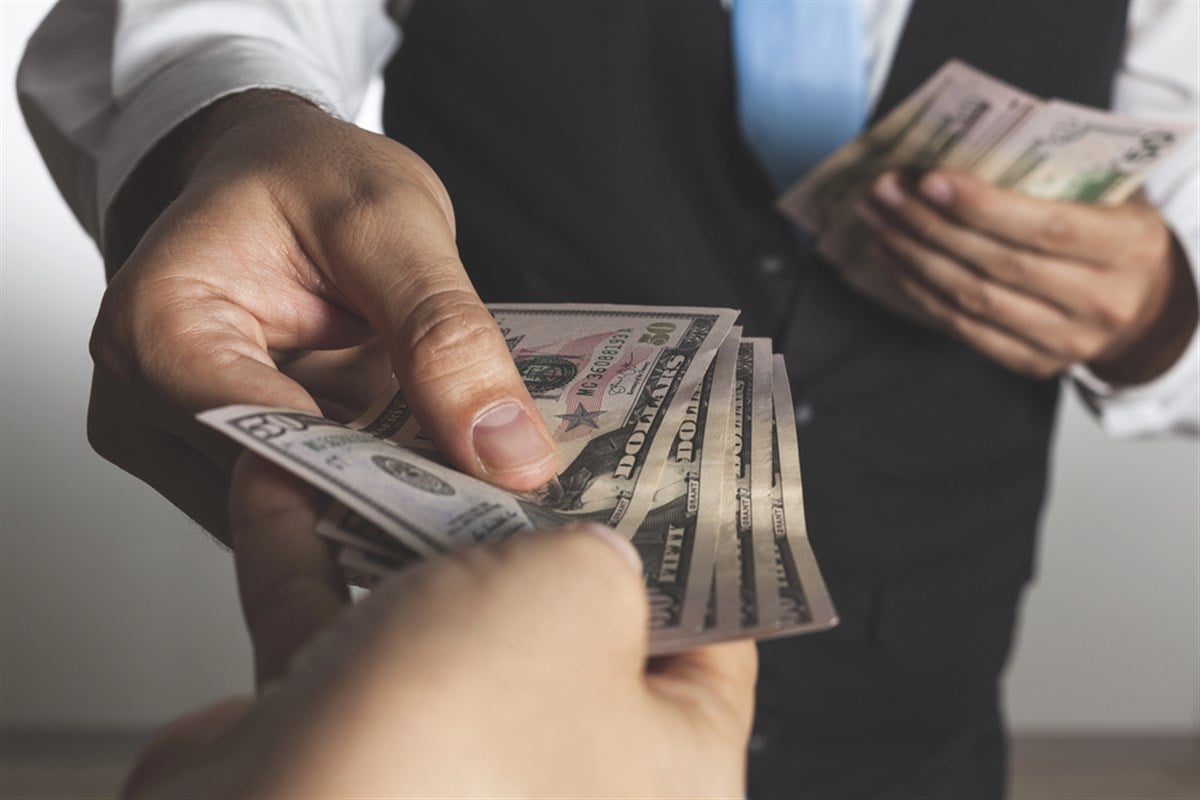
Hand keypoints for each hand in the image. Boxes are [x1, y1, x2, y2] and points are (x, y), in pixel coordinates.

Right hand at [89, 90, 557, 539]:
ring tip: (475, 479)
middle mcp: (138, 401)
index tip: (484, 491)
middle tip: (503, 495)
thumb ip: (445, 334)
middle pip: (274, 493)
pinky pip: (292, 503)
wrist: (266, 170)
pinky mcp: (209, 464)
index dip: (382, 475)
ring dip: (383, 499)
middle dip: (392, 496)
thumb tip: (510, 454)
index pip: (270, 441)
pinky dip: (363, 488)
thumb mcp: (394, 224)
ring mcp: (169, 443)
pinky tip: (425, 465)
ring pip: (289, 514)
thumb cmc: (305, 174)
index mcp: (158, 327)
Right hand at [122, 456, 756, 798]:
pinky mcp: (336, 752)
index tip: (645, 463)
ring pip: (434, 621)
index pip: (706, 641)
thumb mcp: (579, 595)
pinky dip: (310, 555)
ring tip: (396, 436)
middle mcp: (561, 778)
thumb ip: (603, 547)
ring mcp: (444, 769)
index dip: (679, 543)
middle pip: (560, 619)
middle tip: (514, 432)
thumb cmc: (455, 737)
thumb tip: (589, 541)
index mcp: (666, 769)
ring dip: (401, 525)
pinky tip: (291, 476)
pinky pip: (333, 634)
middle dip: (525, 518)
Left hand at [850, 169, 1197, 382]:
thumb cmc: (1120, 239)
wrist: (1147, 311)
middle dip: (929, 224)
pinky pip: (964, 329)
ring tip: (878, 222)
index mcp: (1128, 247)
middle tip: (885, 193)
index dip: (983, 206)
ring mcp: (1065, 341)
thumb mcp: (1115, 197)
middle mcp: (1099, 300)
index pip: (1045, 227)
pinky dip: (921, 293)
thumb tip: (972, 143)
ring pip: (972, 298)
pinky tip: (893, 262)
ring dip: (914, 257)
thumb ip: (1061, 174)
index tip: (931, 179)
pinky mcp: (1032, 364)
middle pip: (996, 263)